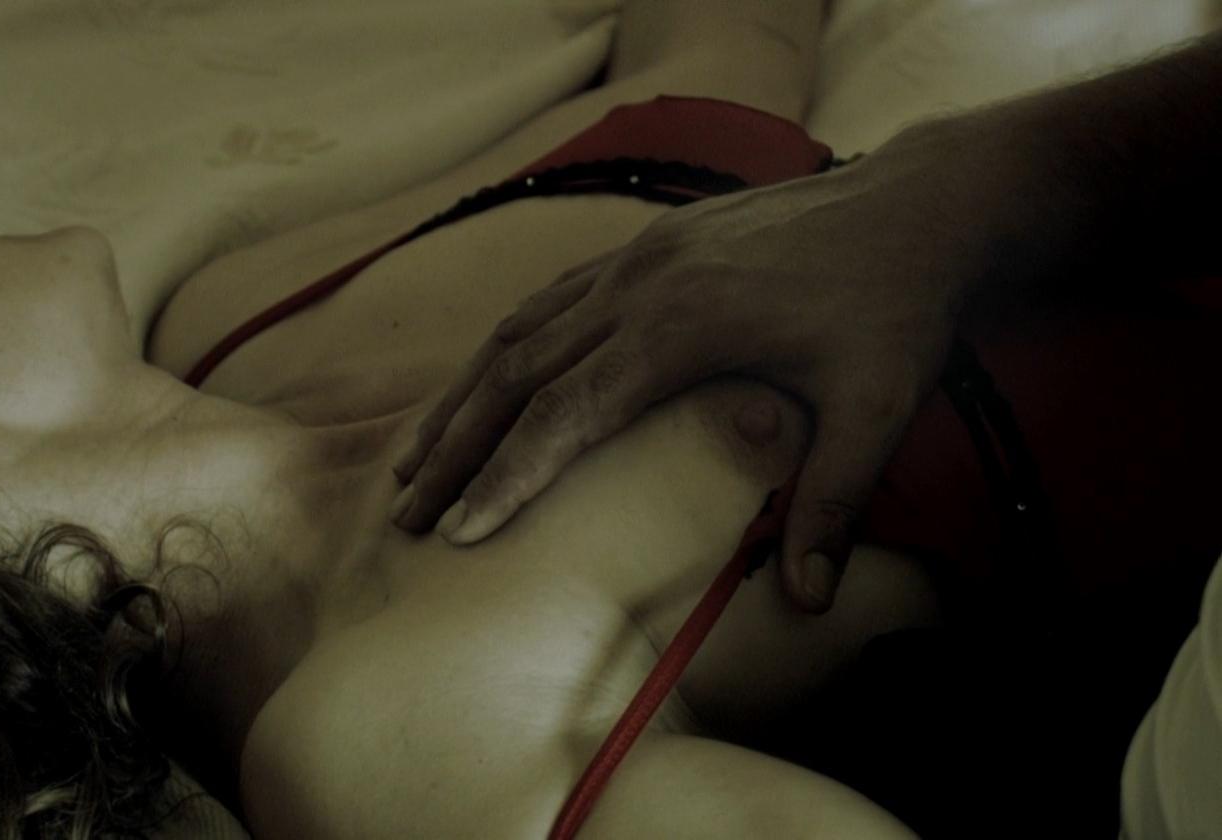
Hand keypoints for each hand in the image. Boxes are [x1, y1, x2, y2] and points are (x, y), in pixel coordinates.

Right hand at [388, 121, 1004, 612]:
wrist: (918, 202)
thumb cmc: (900, 309)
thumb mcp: (878, 409)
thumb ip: (829, 502)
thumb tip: (805, 599)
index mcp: (681, 326)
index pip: (565, 414)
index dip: (507, 477)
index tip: (459, 533)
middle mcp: (637, 286)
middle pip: (514, 375)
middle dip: (455, 450)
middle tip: (407, 518)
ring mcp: (633, 258)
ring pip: (515, 332)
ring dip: (461, 400)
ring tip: (414, 463)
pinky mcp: (642, 246)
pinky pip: (547, 301)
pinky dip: (501, 351)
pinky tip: (480, 389)